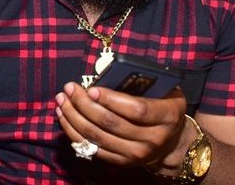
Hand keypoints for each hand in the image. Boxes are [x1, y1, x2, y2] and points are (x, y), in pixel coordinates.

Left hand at [55, 82, 186, 167]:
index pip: (137, 109)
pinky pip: (93, 148)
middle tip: (70, 88)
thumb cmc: (165, 105)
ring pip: (98, 136)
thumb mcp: (165, 90)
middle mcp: (153, 139)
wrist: (171, 141)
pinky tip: (65, 117)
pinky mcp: (122, 162)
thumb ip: (144, 82)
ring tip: (62, 100)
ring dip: (75, 117)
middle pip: (111, 123)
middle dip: (85, 105)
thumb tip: (109, 72)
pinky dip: (75, 132)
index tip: (91, 89)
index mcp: (167, 116)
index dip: (112, 99)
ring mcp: (136, 155)